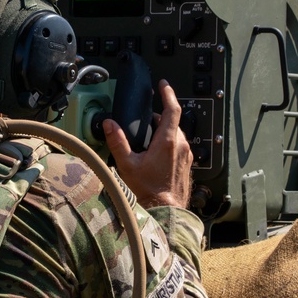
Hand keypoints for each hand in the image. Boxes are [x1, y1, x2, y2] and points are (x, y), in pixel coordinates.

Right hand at [103, 79, 193, 208]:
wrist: (166, 212)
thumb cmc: (148, 191)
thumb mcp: (127, 164)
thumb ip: (117, 141)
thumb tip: (110, 124)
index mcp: (167, 141)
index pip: (172, 109)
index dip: (168, 94)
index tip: (163, 85)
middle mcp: (180, 145)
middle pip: (172, 121)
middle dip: (159, 117)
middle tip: (145, 120)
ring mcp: (186, 155)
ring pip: (176, 134)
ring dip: (163, 131)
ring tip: (148, 140)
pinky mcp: (187, 165)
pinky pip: (179, 147)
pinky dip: (169, 144)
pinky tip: (156, 156)